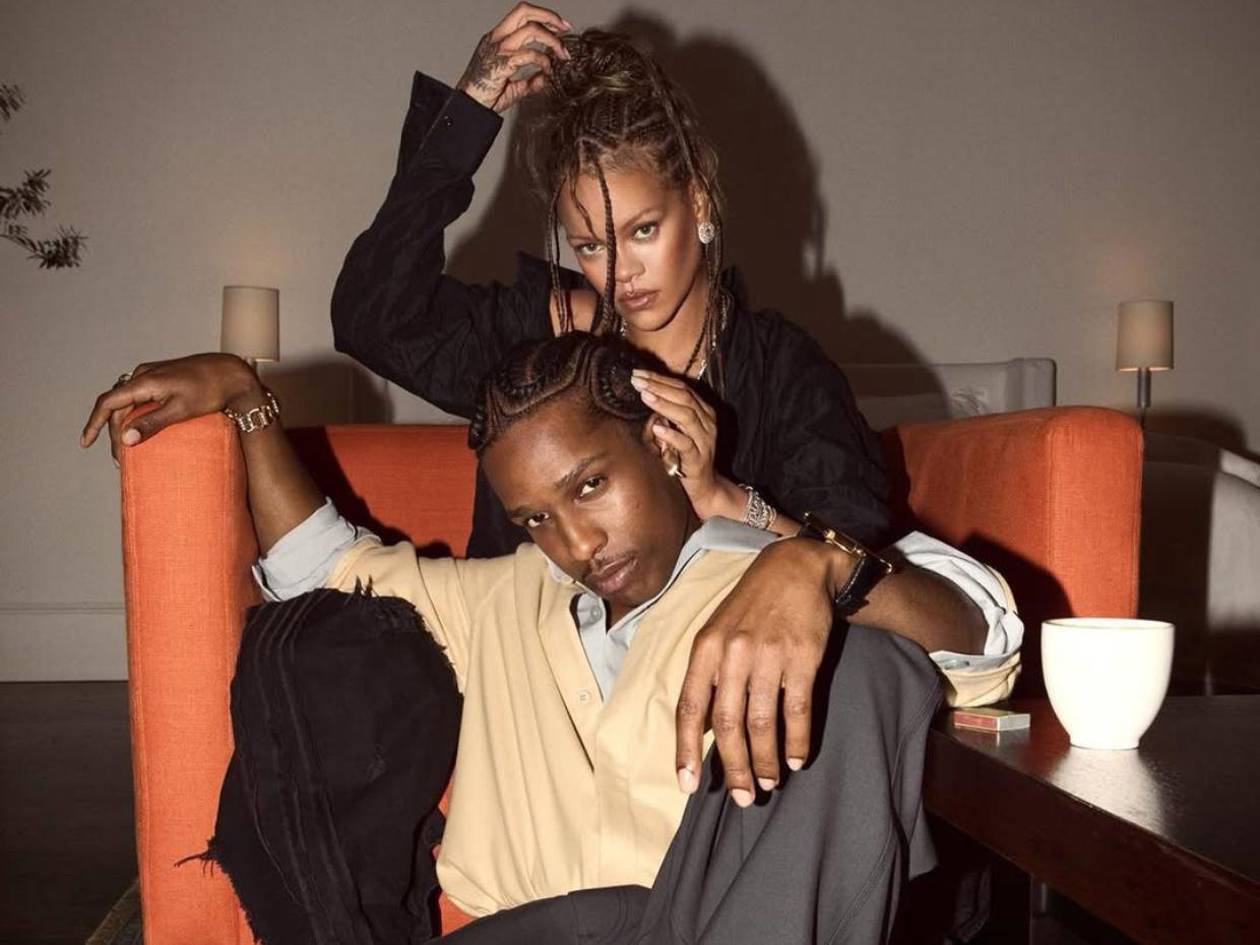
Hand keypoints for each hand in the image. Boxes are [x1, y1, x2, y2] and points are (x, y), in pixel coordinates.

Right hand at [80, 353, 261, 460]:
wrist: (234, 373)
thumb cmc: (211, 390)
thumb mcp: (181, 410)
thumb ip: (152, 423)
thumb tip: (125, 440)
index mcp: (144, 380)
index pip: (108, 402)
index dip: (93, 424)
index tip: (86, 443)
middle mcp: (144, 375)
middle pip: (118, 406)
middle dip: (114, 433)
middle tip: (121, 460)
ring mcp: (154, 375)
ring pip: (129, 403)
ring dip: (125, 425)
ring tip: (129, 451)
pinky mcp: (164, 379)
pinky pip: (141, 399)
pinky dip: (136, 416)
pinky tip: (141, 431)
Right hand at [456, 3, 571, 112]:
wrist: (468, 107)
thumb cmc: (484, 96)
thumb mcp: (512, 88)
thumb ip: (529, 82)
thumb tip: (544, 79)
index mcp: (496, 38)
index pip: (521, 14)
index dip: (543, 16)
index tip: (560, 26)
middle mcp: (496, 39)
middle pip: (525, 11)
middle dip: (549, 17)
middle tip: (565, 29)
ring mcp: (498, 50)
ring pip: (531, 30)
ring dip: (552, 41)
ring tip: (562, 54)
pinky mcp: (501, 63)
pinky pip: (529, 55)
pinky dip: (543, 61)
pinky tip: (547, 70)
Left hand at [630, 369, 742, 519]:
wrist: (705, 488)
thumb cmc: (686, 457)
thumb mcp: (677, 431)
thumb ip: (667, 414)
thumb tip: (644, 395)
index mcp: (703, 412)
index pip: (681, 388)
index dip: (660, 379)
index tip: (638, 373)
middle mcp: (706, 423)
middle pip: (684, 396)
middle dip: (658, 386)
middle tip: (637, 381)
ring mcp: (704, 441)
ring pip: (686, 415)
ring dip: (663, 404)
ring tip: (645, 396)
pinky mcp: (698, 459)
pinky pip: (685, 444)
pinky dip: (671, 434)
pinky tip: (656, 427)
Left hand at [674, 538, 851, 806]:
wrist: (795, 568)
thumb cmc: (751, 606)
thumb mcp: (717, 631)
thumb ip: (707, 675)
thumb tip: (702, 728)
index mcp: (705, 649)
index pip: (689, 708)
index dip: (686, 750)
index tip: (688, 785)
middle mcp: (732, 653)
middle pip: (728, 724)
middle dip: (735, 768)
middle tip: (744, 798)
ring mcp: (768, 656)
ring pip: (762, 723)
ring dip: (767, 760)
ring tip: (770, 782)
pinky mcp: (802, 658)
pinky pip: (797, 710)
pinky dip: (797, 741)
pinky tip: (798, 759)